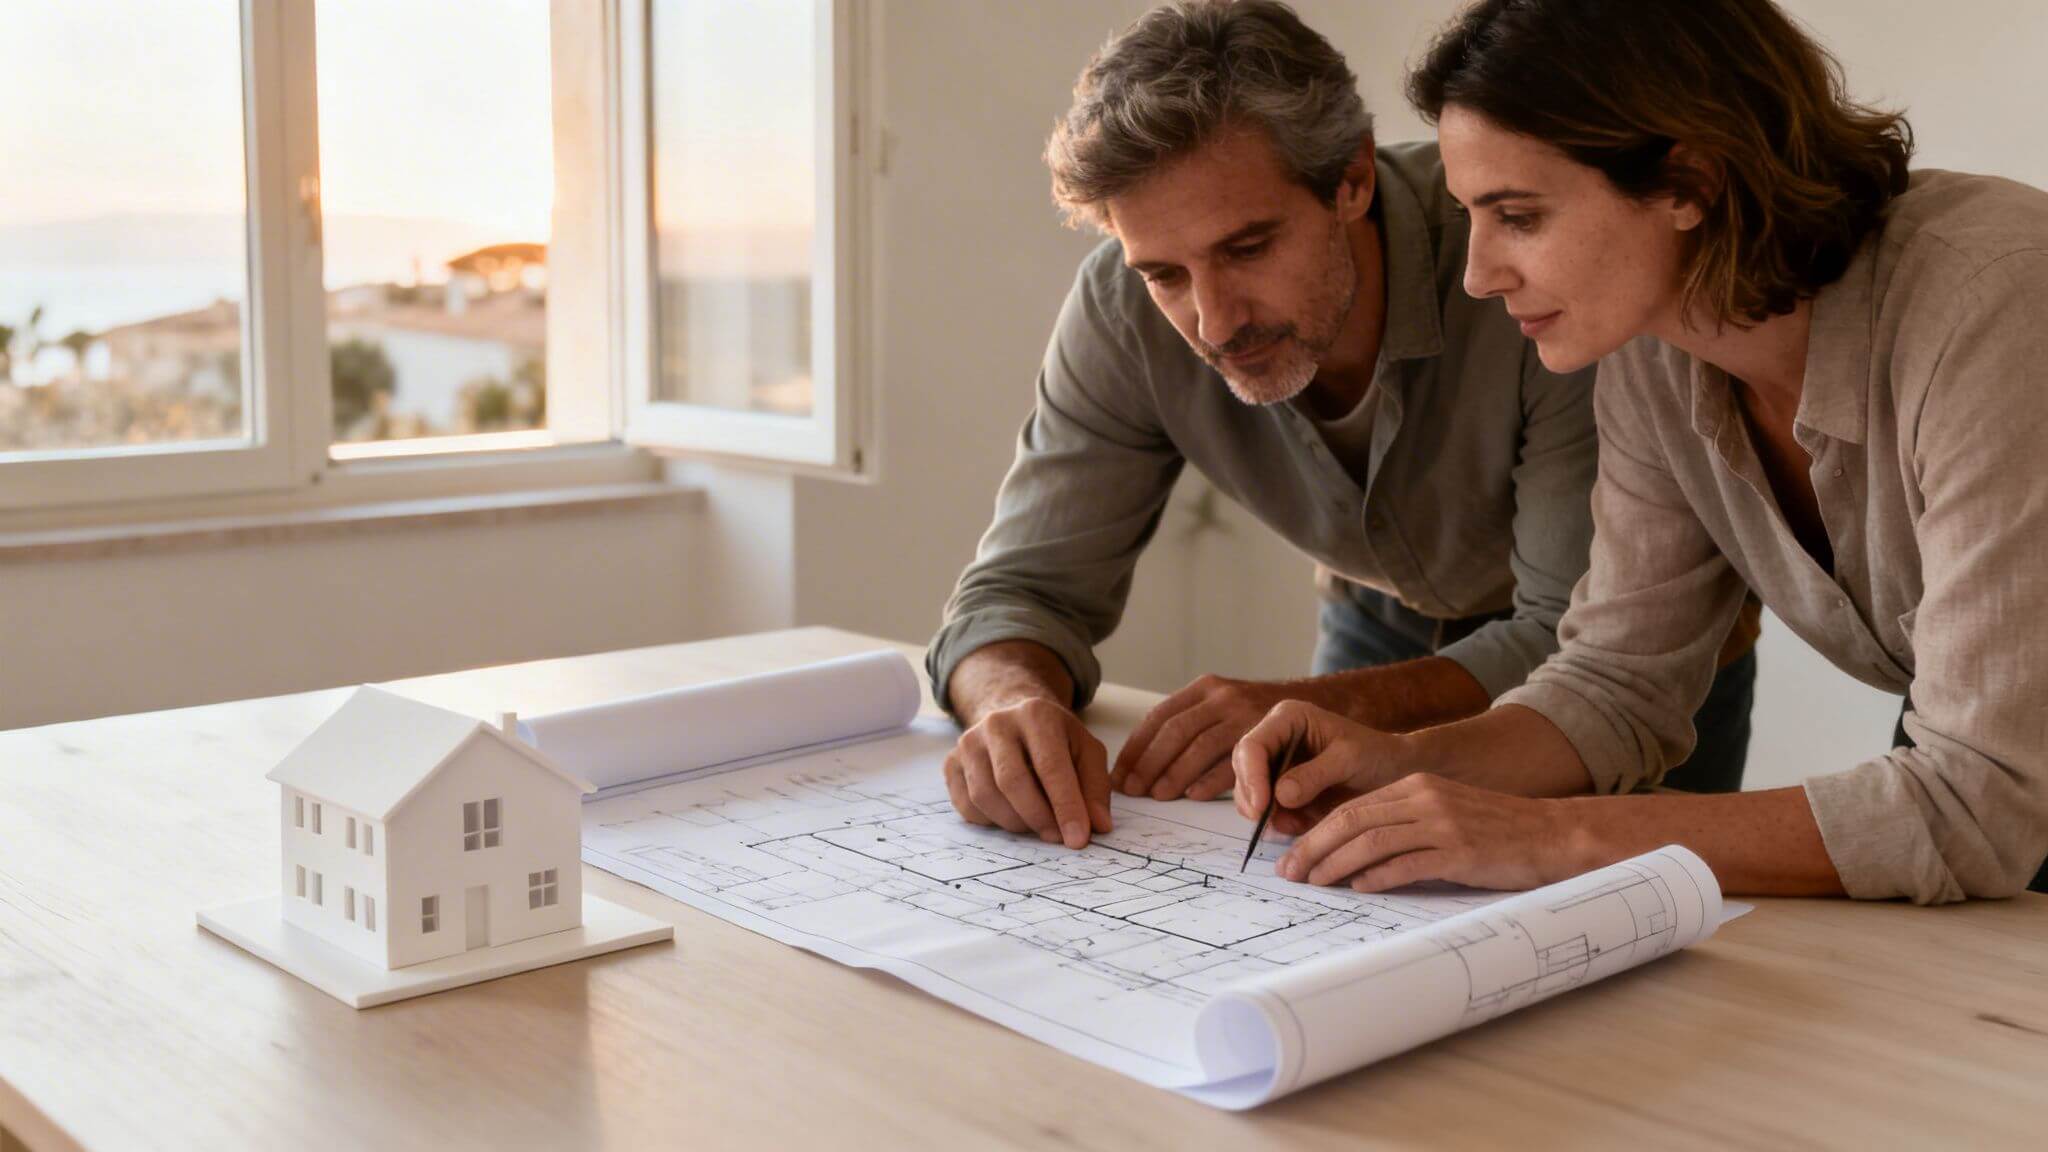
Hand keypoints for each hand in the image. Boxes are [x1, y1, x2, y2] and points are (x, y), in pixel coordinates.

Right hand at [943, 696, 1111, 848]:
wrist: (1013, 719)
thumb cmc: (1055, 740)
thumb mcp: (1086, 752)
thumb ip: (1095, 788)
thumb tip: (1098, 826)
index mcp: (1036, 714)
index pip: (1050, 766)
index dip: (1065, 807)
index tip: (1078, 839)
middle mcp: (997, 723)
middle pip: (1012, 782)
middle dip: (1038, 818)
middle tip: (1056, 838)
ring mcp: (968, 742)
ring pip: (986, 796)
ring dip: (1015, 822)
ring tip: (1037, 825)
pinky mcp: (951, 762)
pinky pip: (966, 805)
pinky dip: (991, 821)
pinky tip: (1011, 815)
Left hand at [1112, 674, 1292, 800]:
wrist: (1318, 702)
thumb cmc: (1258, 714)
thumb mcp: (1223, 704)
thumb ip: (1190, 723)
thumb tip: (1141, 764)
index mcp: (1205, 689)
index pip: (1159, 717)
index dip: (1136, 748)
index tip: (1120, 774)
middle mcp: (1223, 697)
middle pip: (1175, 732)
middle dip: (1149, 764)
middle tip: (1133, 791)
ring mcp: (1246, 715)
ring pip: (1200, 747)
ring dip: (1175, 774)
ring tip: (1158, 796)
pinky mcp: (1267, 737)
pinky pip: (1233, 762)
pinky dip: (1211, 781)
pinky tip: (1194, 795)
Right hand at [1230, 700, 1413, 821]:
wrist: (1394, 772)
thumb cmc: (1376, 756)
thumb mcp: (1349, 760)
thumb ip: (1315, 775)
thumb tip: (1280, 796)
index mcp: (1288, 719)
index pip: (1252, 746)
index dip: (1251, 777)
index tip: (1262, 808)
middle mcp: (1275, 738)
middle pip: (1243, 769)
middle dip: (1254, 799)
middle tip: (1272, 824)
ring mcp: (1276, 764)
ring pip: (1250, 792)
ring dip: (1267, 814)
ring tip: (1296, 825)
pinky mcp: (1281, 789)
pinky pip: (1266, 809)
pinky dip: (1279, 822)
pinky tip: (1301, 825)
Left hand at [1272, 773, 1577, 892]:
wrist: (1553, 835)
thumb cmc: (1497, 832)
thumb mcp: (1445, 815)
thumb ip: (1404, 827)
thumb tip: (1357, 861)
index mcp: (1416, 786)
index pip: (1351, 808)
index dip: (1316, 832)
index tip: (1293, 857)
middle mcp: (1424, 798)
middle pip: (1352, 820)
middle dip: (1314, 848)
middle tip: (1289, 873)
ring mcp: (1442, 823)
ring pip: (1371, 840)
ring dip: (1335, 864)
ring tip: (1314, 884)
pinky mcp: (1461, 851)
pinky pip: (1408, 863)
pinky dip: (1378, 876)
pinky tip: (1359, 889)